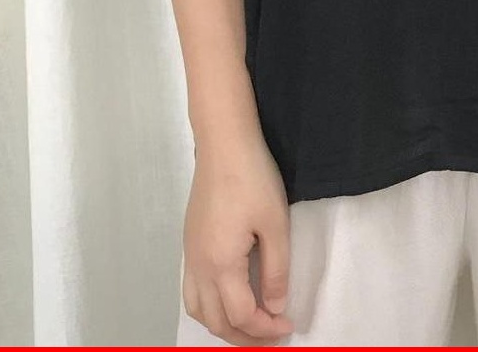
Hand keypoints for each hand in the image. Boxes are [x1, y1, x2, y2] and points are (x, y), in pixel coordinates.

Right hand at [181, 136, 295, 345]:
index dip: (266, 328)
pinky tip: (228, 299)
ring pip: (198, 310)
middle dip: (244, 337)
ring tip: (250, 326)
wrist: (224, 145)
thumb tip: (275, 307)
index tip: (289, 325)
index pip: (241, 315)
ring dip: (223, 325)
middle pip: (216, 321)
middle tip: (272, 337)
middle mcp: (198, 267)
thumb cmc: (253, 180)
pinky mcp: (189, 243)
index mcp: (220, 266)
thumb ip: (276, 271)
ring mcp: (189, 256)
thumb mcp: (275, 225)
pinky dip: (209, 308)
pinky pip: (192, 291)